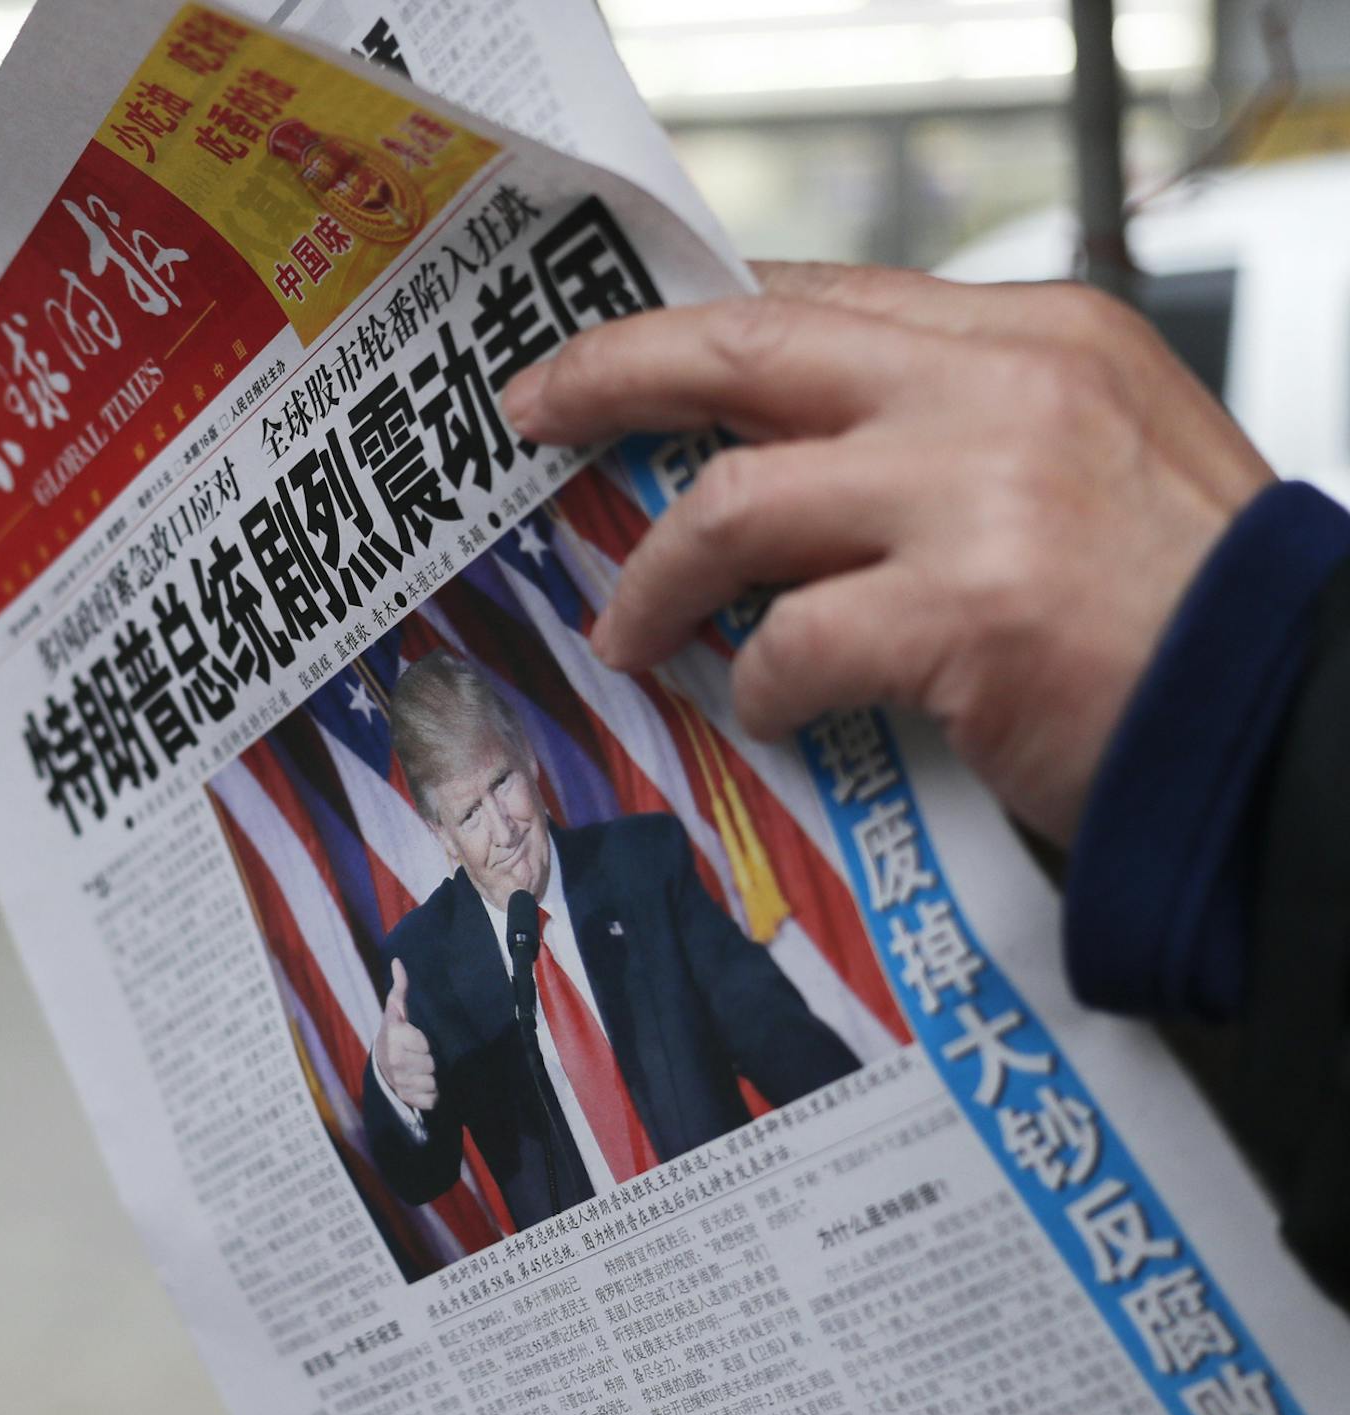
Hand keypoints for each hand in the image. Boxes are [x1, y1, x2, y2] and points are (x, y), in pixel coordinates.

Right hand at [376, 958, 436, 1111]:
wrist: (379, 1063)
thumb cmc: (393, 1032)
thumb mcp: (395, 1010)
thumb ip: (400, 988)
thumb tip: (398, 961)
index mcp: (394, 1039)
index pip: (425, 1045)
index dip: (424, 1042)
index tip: (416, 1040)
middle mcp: (394, 1062)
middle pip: (431, 1065)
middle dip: (429, 1061)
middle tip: (419, 1056)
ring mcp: (399, 1082)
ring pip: (432, 1083)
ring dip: (430, 1078)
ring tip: (420, 1070)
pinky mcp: (405, 1098)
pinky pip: (430, 1100)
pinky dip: (430, 1095)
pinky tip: (421, 1085)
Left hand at [500, 262, 1274, 843]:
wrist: (1291, 723)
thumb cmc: (1181, 610)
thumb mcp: (1086, 459)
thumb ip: (949, 429)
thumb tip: (788, 454)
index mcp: (1031, 339)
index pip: (820, 298)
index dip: (695, 322)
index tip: (614, 354)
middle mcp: (1002, 388)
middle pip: (748, 350)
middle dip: (615, 373)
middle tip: (534, 411)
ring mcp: (984, 493)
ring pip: (734, 504)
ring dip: (657, 578)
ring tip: (630, 633)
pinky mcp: (969, 611)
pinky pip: (792, 640)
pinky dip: (759, 685)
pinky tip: (770, 711)